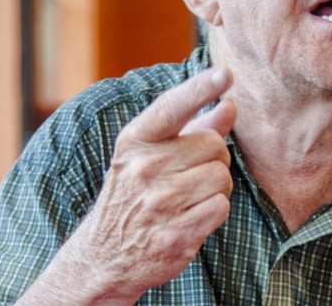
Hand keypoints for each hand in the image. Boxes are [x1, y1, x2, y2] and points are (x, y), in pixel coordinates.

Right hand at [30, 67, 236, 303]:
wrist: (102, 257)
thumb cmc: (135, 195)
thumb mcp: (151, 154)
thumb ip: (194, 127)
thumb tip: (229, 105)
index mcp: (136, 141)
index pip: (172, 108)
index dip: (201, 88)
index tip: (226, 74)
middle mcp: (144, 168)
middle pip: (214, 145)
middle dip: (213, 158)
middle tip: (190, 173)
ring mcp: (159, 203)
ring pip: (221, 177)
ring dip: (216, 186)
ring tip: (190, 197)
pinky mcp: (175, 234)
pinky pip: (221, 206)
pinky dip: (214, 211)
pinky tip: (192, 216)